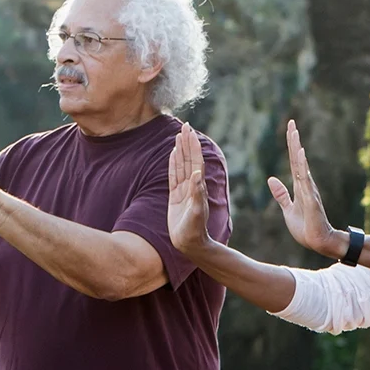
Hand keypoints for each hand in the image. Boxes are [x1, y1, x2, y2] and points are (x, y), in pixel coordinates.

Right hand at [167, 126, 216, 256]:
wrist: (190, 244)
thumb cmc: (195, 231)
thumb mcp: (196, 213)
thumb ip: (197, 194)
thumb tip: (196, 175)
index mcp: (197, 187)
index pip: (195, 161)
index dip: (193, 147)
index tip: (190, 132)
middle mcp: (191, 186)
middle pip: (188, 159)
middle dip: (187, 143)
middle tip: (185, 126)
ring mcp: (183, 190)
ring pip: (180, 165)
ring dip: (180, 150)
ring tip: (178, 136)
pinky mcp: (175, 197)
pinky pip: (173, 176)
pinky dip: (172, 164)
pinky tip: (172, 154)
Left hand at [266, 119, 340, 257]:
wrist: (318, 242)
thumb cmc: (306, 227)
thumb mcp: (288, 209)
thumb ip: (281, 194)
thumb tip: (271, 179)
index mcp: (300, 186)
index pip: (294, 161)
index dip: (292, 146)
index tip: (290, 129)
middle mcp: (306, 184)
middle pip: (298, 158)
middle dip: (294, 141)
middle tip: (291, 123)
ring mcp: (309, 191)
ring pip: (301, 165)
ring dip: (297, 149)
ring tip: (294, 133)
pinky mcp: (311, 200)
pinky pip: (306, 180)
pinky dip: (303, 166)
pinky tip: (301, 154)